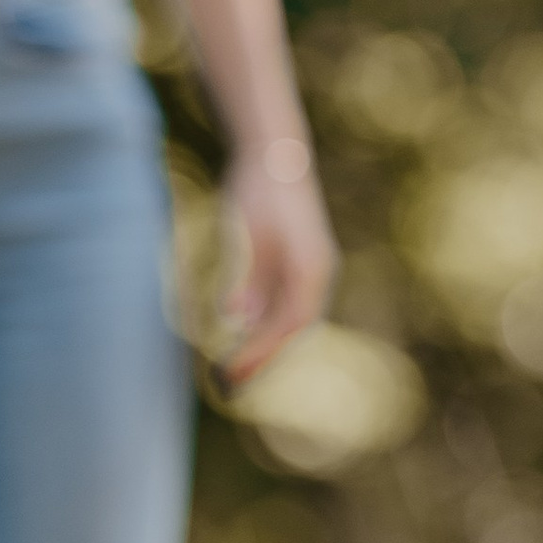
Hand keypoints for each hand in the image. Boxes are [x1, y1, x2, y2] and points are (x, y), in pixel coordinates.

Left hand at [216, 146, 337, 382]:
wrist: (276, 154)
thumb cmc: (258, 188)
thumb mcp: (248, 231)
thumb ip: (247, 273)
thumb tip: (237, 315)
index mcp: (309, 268)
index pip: (286, 325)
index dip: (259, 353)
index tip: (230, 373)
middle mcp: (316, 275)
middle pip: (292, 332)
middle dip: (262, 363)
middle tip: (226, 387)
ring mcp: (311, 271)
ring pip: (290, 324)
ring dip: (264, 352)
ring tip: (231, 376)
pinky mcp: (299, 267)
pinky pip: (285, 310)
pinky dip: (265, 332)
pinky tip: (242, 343)